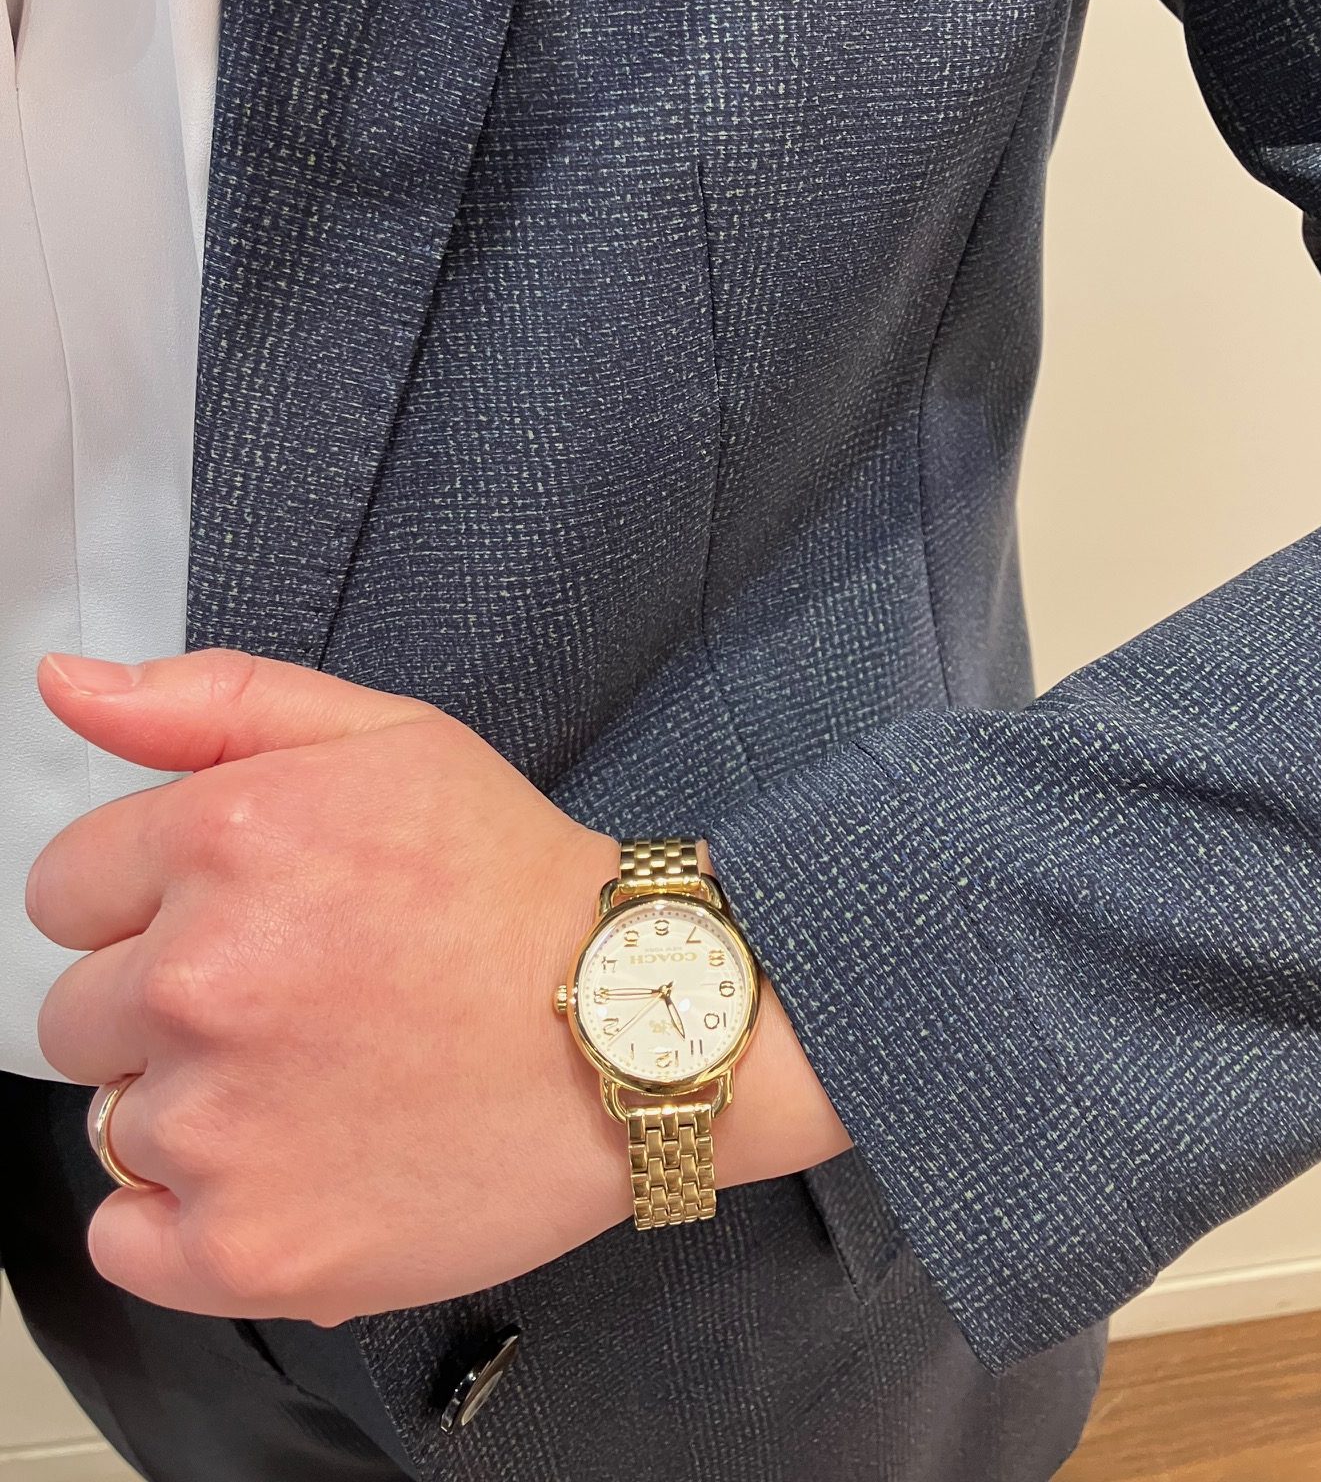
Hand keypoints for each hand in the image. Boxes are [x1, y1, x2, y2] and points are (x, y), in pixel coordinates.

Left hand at [28, 650, 848, 1323]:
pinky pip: (128, 1238)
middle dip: (169, 1004)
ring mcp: (217, 1126)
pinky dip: (190, 1220)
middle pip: (78, 1013)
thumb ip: (212, 702)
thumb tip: (67, 684)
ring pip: (116, 1121)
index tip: (245, 920)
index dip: (151, 902)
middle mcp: (199, 980)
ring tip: (327, 1081)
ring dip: (196, 1107)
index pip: (65, 888)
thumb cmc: (519, 884)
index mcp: (223, 839)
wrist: (641, 1030)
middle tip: (300, 1002)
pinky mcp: (245, 1250)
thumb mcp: (389, 739)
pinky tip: (296, 1165)